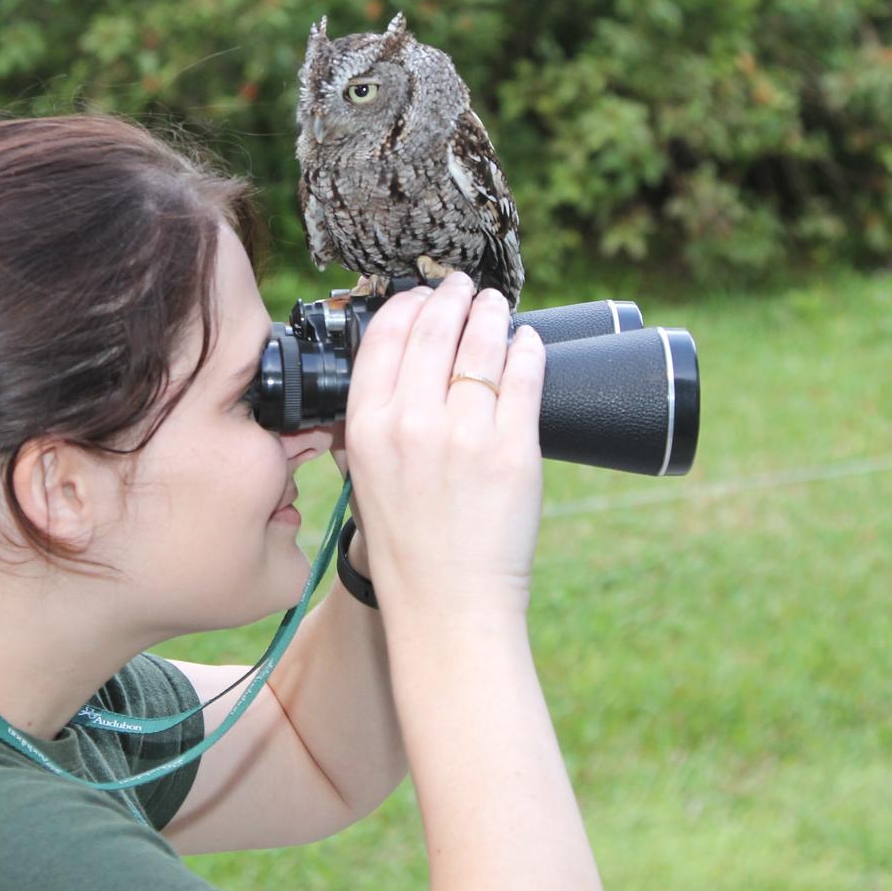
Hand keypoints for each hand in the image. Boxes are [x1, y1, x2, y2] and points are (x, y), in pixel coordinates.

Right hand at [339, 272, 546, 615]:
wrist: (447, 604)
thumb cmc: (406, 548)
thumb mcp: (363, 480)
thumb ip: (372, 427)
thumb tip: (396, 375)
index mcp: (367, 429)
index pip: (385, 340)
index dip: (407, 306)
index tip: (421, 296)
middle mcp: (412, 424)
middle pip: (435, 332)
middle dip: (452, 298)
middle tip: (463, 286)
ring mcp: (465, 435)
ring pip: (482, 346)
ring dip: (491, 314)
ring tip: (496, 304)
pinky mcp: (513, 450)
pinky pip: (524, 379)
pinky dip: (527, 351)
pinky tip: (528, 342)